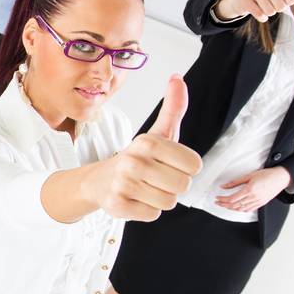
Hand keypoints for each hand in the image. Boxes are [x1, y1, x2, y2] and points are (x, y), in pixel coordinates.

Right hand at [86, 75, 201, 220]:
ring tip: (145, 189)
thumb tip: (178, 78)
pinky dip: (146, 210)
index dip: (185, 168)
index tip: (168, 164)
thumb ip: (173, 107)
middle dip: (173, 185)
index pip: (194, 165)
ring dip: (160, 199)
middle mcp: (134, 161)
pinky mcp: (117, 205)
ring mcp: (123, 184)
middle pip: (183, 185)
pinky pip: (152, 214)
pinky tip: (135, 200)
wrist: (98, 180)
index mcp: (148, 142)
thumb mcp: (158, 133)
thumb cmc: (137, 158)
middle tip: (156, 179)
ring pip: (168, 202)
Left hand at [215, 166, 290, 212]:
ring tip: (225, 205)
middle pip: (235, 205)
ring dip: (231, 208)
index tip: (217, 198)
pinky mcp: (261, 203)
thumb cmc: (267, 175)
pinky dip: (240, 210)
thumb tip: (224, 186)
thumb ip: (235, 182)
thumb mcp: (249, 175)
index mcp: (250, 190)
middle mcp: (253, 197)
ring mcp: (258, 201)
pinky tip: (236, 208)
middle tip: (218, 203)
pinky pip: (249, 210)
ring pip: (241, 209)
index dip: (223, 200)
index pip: (232, 198)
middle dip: (224, 205)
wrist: (280, 178)